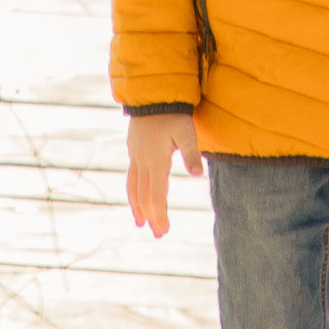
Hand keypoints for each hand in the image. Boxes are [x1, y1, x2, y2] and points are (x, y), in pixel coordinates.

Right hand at [126, 110, 202, 235]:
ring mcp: (136, 155)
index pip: (157, 196)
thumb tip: (198, 175)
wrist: (151, 93)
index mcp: (156, 162)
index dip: (160, 215)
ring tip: (140, 222)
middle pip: (144, 196)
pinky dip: (133, 190)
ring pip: (133, 187)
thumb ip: (191, 153)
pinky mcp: (133, 148)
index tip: (164, 231)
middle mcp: (142, 162)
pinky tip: (137, 194)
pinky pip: (131, 176)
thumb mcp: (186, 132)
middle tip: (158, 235)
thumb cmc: (172, 113)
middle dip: (151, 217)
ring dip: (137, 206)